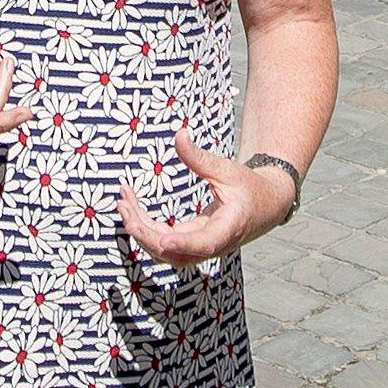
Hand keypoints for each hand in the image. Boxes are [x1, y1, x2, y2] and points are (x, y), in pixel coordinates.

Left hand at [120, 139, 290, 265]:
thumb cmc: (249, 187)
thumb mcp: (227, 170)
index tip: (163, 239)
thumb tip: (179, 134)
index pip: (204, 243)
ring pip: (165, 251)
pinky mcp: (191, 243)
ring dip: (141, 231)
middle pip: (175, 252)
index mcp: (228, 228)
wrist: (265, 206)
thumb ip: (200, 158)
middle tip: (124, 207)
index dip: (183, 242)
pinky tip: (131, 209)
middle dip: (146, 233)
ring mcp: (200, 248)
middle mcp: (213, 245)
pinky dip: (146, 228)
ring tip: (122, 204)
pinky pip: (164, 242)